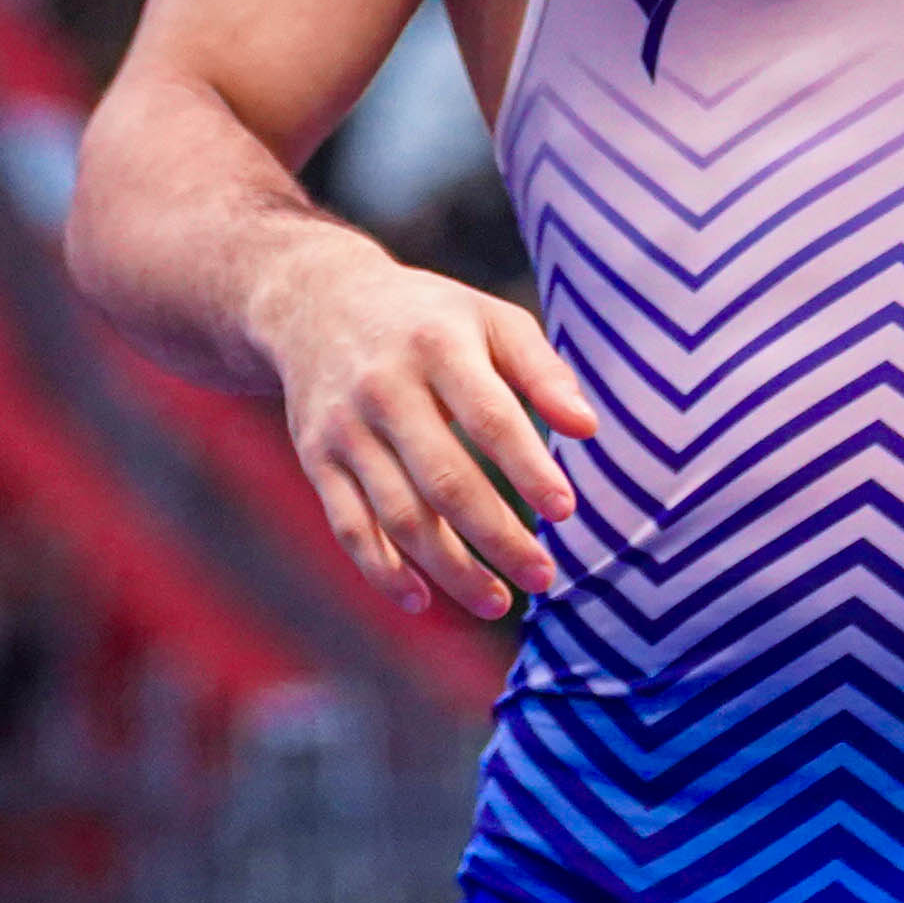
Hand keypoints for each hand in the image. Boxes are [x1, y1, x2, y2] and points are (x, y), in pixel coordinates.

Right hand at [254, 255, 598, 618]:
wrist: (316, 302)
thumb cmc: (428, 318)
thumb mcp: (490, 318)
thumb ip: (543, 371)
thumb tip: (587, 429)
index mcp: (437, 346)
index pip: (490, 418)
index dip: (529, 469)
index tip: (565, 511)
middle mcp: (385, 388)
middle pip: (445, 480)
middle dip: (498, 537)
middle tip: (543, 577)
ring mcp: (345, 428)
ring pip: (399, 515)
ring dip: (450, 569)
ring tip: (499, 601)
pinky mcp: (317, 459)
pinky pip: (349, 526)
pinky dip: (383, 570)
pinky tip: (422, 601)